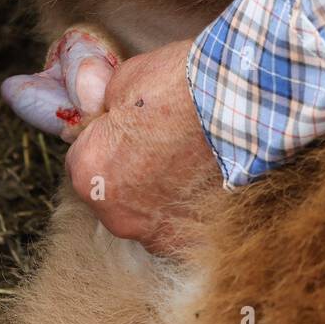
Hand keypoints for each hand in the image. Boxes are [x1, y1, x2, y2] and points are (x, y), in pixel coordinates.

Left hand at [2, 30, 218, 252]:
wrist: (242, 107)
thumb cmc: (181, 89)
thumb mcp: (124, 80)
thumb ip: (100, 104)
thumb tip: (91, 107)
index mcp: (89, 174)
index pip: (83, 160)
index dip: (107, 140)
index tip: (131, 127)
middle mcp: (115, 215)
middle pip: (113, 194)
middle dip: (129, 173)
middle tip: (162, 145)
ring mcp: (155, 235)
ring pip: (145, 217)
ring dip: (158, 197)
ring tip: (188, 166)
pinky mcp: (192, 243)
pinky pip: (177, 232)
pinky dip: (187, 213)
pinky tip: (203, 187)